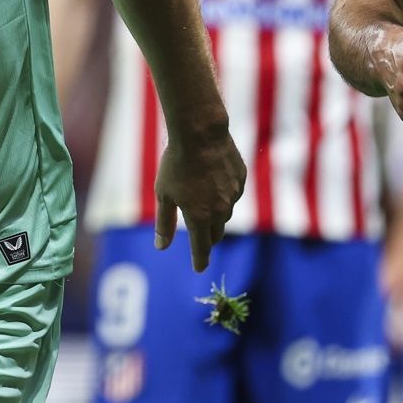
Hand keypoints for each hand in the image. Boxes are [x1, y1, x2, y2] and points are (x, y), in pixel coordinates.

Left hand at [153, 124, 245, 270]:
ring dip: (215, 215)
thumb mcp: (164, 195)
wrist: (201, 134)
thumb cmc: (176, 164)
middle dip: (207, 238)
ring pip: (225, 214)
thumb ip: (164, 223)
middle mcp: (221, 210)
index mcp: (200, 217)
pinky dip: (223, 195)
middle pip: (216, 234)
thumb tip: (161, 247)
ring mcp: (234, 195)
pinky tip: (213, 182)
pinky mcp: (241, 180)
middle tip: (199, 237)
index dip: (200, 260)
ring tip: (201, 200)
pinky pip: (233, 194)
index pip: (202, 248)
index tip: (198, 268)